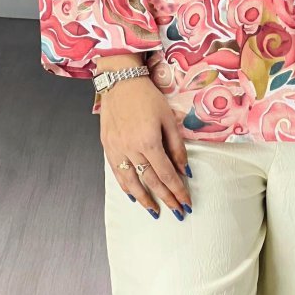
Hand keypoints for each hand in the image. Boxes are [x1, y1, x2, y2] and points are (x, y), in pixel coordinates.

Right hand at [101, 75, 192, 220]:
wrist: (121, 82)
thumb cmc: (147, 97)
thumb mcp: (168, 118)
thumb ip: (176, 146)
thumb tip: (183, 169)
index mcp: (149, 142)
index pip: (166, 174)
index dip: (177, 191)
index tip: (186, 203)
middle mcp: (131, 149)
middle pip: (151, 181)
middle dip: (166, 198)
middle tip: (177, 212)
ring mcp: (117, 150)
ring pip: (131, 182)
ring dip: (144, 199)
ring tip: (154, 211)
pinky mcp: (107, 147)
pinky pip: (117, 173)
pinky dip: (126, 186)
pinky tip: (133, 195)